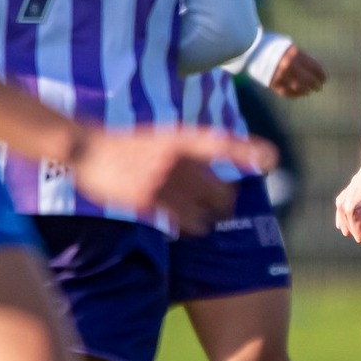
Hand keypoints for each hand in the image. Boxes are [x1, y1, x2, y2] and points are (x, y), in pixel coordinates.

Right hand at [72, 126, 275, 234]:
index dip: (249, 151)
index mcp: (180, 138)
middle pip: (220, 190)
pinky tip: (190, 225)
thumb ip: (192, 146)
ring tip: (209, 220)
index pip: (223, 144)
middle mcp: (175, 159)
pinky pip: (182, 222)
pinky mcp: (146, 201)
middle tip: (225, 206)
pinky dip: (191, 226)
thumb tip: (226, 150)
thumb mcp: (164, 134)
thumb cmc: (131, 142)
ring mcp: (161, 181)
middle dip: (227, 202)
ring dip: (211, 219)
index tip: (271, 159)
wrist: (89, 148)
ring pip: (204, 212)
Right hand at [268, 44, 326, 97]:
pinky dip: (295, 95)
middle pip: (309, 79)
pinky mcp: (273, 84)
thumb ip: (300, 55)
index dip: (321, 74)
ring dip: (307, 90)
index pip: (314, 67)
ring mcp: (282, 76)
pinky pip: (287, 93)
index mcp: (295, 54)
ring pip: (299, 88)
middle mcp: (290, 66)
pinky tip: (300, 94)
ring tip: (309, 91)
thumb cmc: (271, 45)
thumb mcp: (288, 46)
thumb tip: (311, 67)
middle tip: (319, 87)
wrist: (251, 49)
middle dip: (316, 84)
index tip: (324, 78)